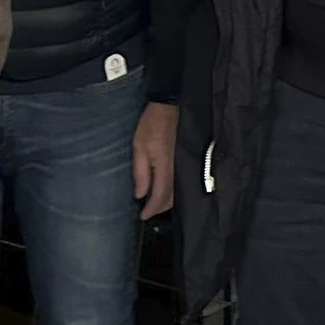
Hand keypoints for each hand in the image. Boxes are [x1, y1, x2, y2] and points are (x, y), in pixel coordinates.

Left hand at [134, 101, 178, 219]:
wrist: (170, 107)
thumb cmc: (152, 125)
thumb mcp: (139, 147)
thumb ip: (141, 173)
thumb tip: (140, 195)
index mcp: (165, 168)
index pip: (160, 197)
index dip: (151, 210)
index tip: (143, 217)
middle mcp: (177, 170)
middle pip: (171, 198)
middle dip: (159, 208)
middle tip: (147, 211)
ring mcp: (183, 166)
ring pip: (178, 192)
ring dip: (166, 200)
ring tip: (154, 202)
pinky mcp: (185, 160)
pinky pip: (181, 182)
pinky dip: (173, 191)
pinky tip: (165, 189)